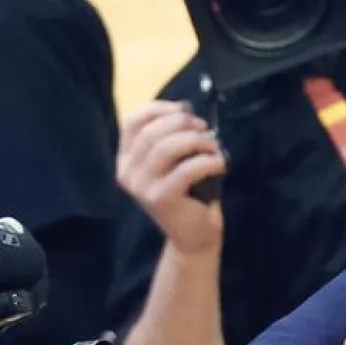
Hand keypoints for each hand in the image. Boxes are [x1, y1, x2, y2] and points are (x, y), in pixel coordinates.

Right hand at [116, 100, 226, 254]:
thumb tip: (186, 110)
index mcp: (126, 158)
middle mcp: (127, 171)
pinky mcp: (160, 198)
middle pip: (152, 131)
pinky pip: (186, 169)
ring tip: (214, 147)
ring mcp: (141, 186)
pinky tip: (219, 164)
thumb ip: (172, 138)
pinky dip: (208, 161)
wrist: (194, 236)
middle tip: (206, 131)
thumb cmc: (189, 195)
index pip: (132, 121)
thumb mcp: (176, 163)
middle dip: (184, 124)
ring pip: (167, 147)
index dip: (159, 108)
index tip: (185, 108)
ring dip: (198, 141)